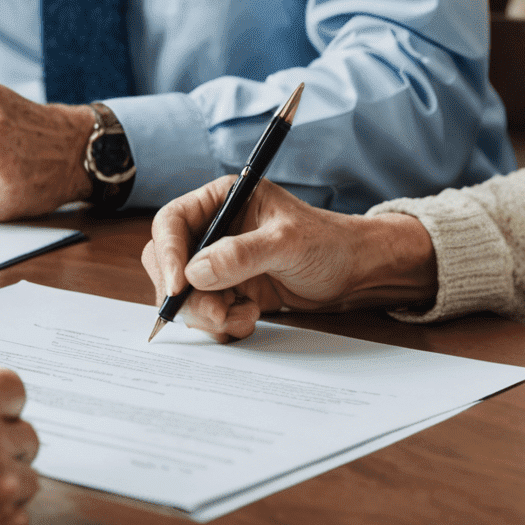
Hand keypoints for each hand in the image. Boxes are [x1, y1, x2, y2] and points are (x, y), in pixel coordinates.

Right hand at [141, 176, 437, 339]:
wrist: (356, 273)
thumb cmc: (327, 244)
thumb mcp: (286, 243)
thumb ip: (240, 255)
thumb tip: (194, 272)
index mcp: (220, 200)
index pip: (171, 223)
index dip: (168, 255)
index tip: (179, 287)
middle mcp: (213, 229)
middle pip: (170, 263)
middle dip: (188, 295)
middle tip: (217, 315)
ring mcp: (219, 262)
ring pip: (185, 294)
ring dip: (208, 314)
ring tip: (246, 317)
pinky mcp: (228, 290)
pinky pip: (205, 312)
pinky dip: (221, 324)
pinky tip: (250, 319)